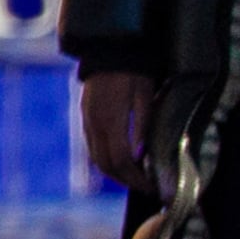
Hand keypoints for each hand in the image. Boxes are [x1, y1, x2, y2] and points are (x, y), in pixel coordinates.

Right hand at [80, 70, 154, 189]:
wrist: (108, 51)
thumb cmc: (133, 71)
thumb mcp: (145, 95)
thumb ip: (142, 125)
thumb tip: (142, 156)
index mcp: (110, 120)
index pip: (121, 160)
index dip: (136, 178)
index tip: (153, 186)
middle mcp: (94, 125)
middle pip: (106, 165)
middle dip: (127, 181)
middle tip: (148, 188)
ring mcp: (87, 123)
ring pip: (98, 159)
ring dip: (117, 174)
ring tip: (138, 179)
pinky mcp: (86, 120)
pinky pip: (94, 148)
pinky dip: (109, 161)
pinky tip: (124, 163)